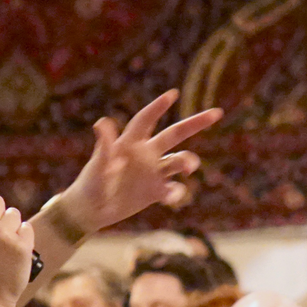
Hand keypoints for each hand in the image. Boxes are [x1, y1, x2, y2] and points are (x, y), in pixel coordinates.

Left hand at [59, 90, 223, 235]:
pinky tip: (173, 196)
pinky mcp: (155, 192)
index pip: (146, 120)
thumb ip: (104, 145)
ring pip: (178, 161)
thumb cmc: (90, 185)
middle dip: (195, 124)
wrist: (90, 211)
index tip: (173, 94)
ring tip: (190, 168)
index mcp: (130, 142)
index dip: (158, 107)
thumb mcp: (98, 165)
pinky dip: (177, 192)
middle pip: (174, 134)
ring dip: (188, 162)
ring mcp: (153, 172)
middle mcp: (146, 154)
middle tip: (216, 113)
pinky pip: (174, 189)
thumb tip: (102, 122)